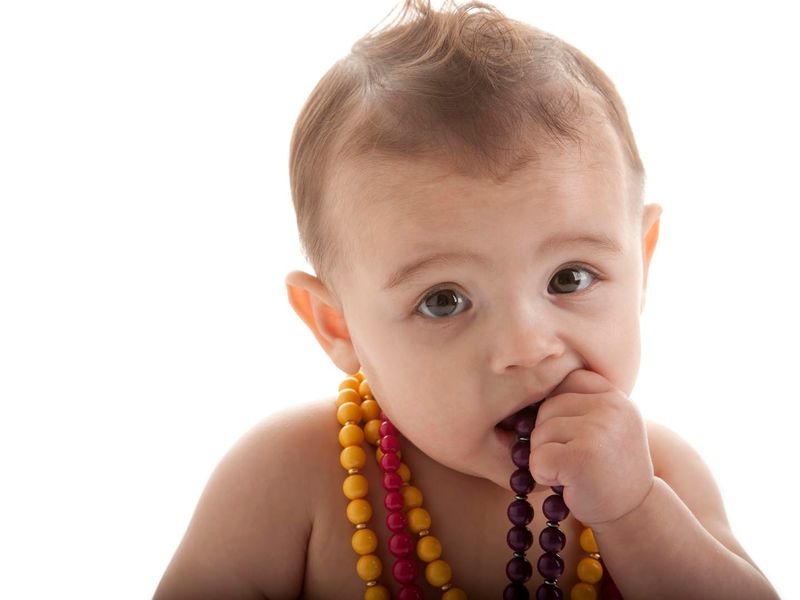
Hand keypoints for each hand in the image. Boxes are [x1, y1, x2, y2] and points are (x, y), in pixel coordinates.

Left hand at [529, 369, 653, 527]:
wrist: (634, 512)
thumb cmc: (607, 466)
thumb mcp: (604, 423)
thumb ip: (578, 401)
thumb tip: (523, 381)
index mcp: (614, 395)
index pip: (564, 381)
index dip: (556, 408)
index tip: (570, 433)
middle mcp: (611, 407)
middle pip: (547, 406)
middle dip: (548, 435)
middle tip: (574, 458)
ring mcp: (599, 430)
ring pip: (539, 432)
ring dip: (545, 456)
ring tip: (573, 470)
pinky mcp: (583, 457)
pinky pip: (537, 457)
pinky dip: (542, 474)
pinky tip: (567, 482)